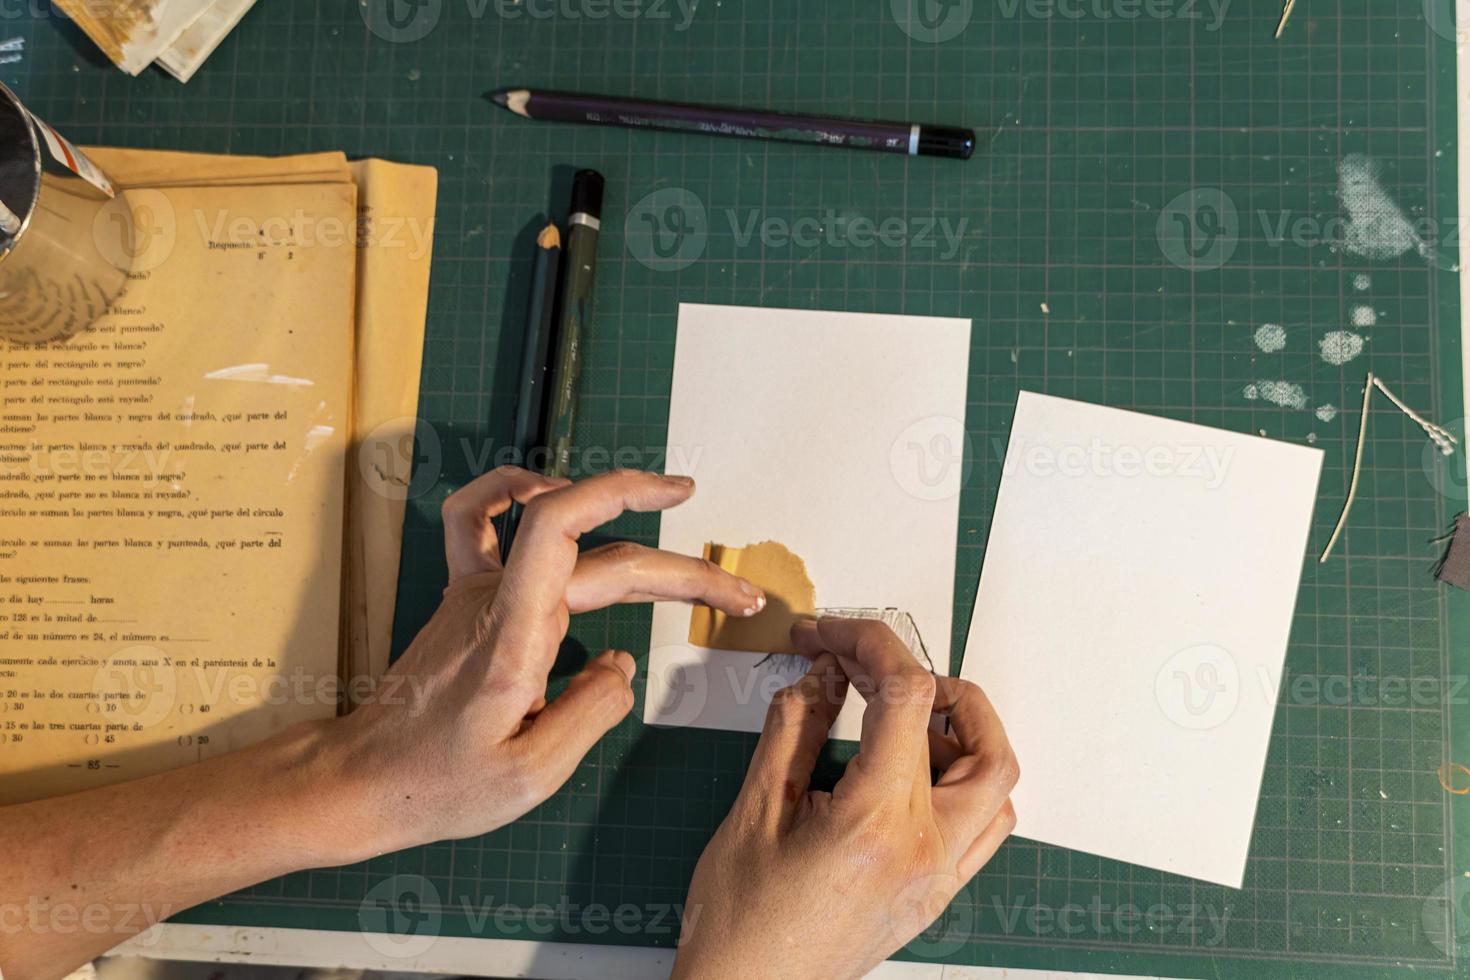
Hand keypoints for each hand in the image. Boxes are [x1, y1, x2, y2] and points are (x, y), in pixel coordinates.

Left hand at [336, 467, 764, 853]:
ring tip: (669, 507)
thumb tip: (623, 663)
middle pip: (598, 553)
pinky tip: (550, 489)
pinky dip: (513, 489)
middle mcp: (494, 597)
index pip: (561, 528)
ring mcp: (476, 590)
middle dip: (679, 568)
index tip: (683, 502)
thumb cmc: (437, 785)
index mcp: (513, 635)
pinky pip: (480, 521)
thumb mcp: (530, 776)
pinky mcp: (466, 597)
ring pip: (559, 535)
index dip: (624, 495)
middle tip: (738, 595)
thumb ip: (591, 712)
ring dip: (620, 516)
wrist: (363, 778)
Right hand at [673, 618, 1018, 979]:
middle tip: (875, 668)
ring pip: (997, 785)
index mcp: (877, 822)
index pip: (906, 698)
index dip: (869, 645)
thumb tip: (819, 675)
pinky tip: (911, 771)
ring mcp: (937, 877)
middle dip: (934, 683)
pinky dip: (964, 782)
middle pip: (981, 739)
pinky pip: (983, 827)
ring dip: (962, 735)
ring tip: (899, 718)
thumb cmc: (740, 923)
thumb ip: (793, 730)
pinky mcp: (933, 894)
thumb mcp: (753, 810)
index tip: (831, 635)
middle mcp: (924, 850)